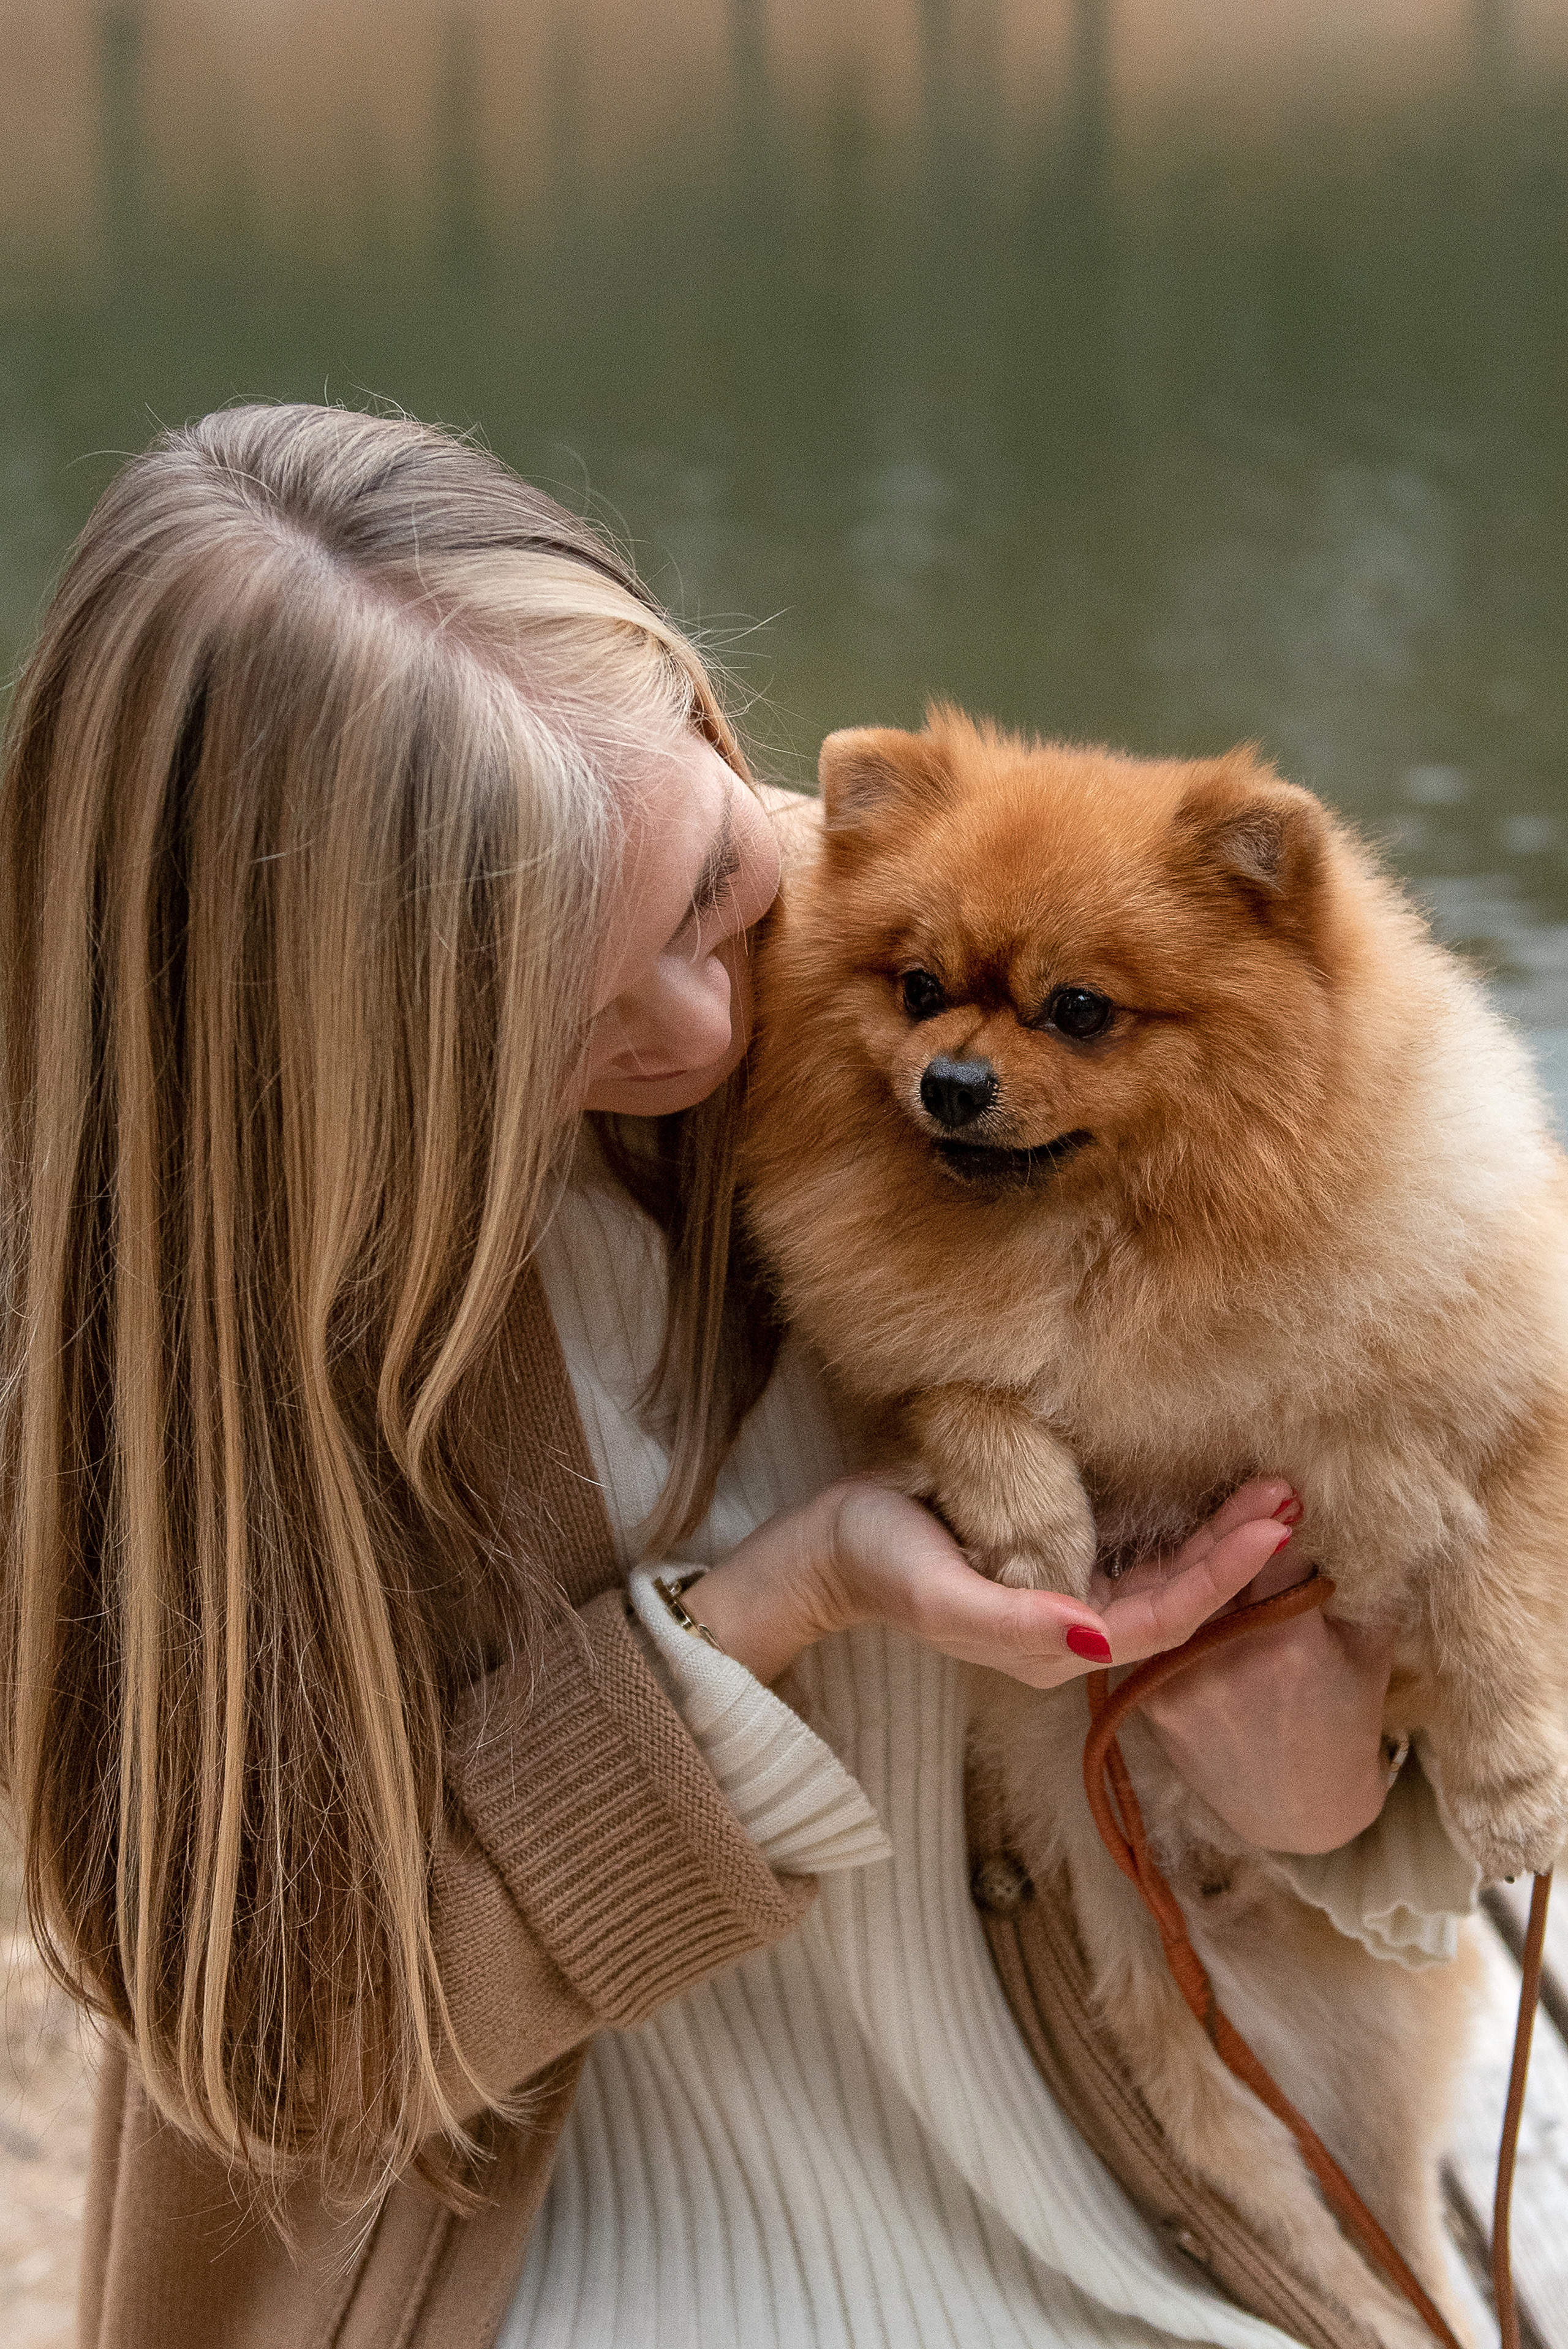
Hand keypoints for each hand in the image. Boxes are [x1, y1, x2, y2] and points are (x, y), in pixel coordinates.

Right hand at [689, 1474, 1295, 1694]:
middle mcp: (1073, 1629)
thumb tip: (1098, 1637)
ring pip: (1164, 1575)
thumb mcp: (942, 1592)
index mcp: (1056, 1646)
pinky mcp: (1053, 1556)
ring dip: (1219, 1536)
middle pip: (1179, 1601)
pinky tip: (1210, 1491)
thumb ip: (1017, 1622)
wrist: (825, 1547)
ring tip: (1271, 1489)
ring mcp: (1065, 1595)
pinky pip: (1137, 1551)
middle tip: (1290, 1495)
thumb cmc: (879, 1562)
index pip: (1165, 1623)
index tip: (1272, 1527)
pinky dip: (1181, 1524)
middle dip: (1239, 1553)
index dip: (1222, 1579)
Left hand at [1119, 1506, 1397, 1854]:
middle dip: (1240, 1521)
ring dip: (1205, 1551)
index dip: (1278, 1518)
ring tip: (1231, 1520)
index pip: (1270, 1554)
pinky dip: (1176, 1594)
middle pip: (1218, 1565)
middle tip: (1265, 1488)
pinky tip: (1195, 1561)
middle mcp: (1222, 1659)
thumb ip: (1363, 1583)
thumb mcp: (1370, 1647)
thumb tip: (1370, 1513)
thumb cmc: (1346, 1717)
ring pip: (1182, 1592)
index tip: (1287, 1488)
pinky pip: (1161, 1628)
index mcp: (1284, 1643)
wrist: (1298, 1809)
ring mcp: (1177, 1678)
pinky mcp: (1148, 1695)